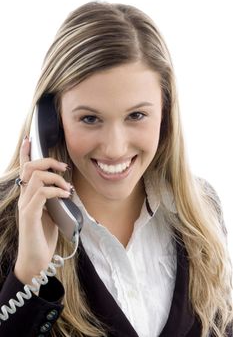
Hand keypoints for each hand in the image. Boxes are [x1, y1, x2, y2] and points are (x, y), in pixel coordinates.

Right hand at [14, 137, 70, 284]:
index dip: (25, 153)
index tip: (29, 139)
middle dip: (48, 161)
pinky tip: (66, 196)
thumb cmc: (44, 237)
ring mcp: (25, 206)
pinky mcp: (29, 215)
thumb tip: (66, 188)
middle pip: (30, 167)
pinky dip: (56, 191)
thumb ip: (54, 199)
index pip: (24, 169)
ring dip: (56, 178)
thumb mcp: (52, 213)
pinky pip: (41, 194)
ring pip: (36, 177)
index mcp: (28, 196)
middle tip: (64, 167)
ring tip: (68, 188)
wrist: (37, 260)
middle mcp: (24, 198)